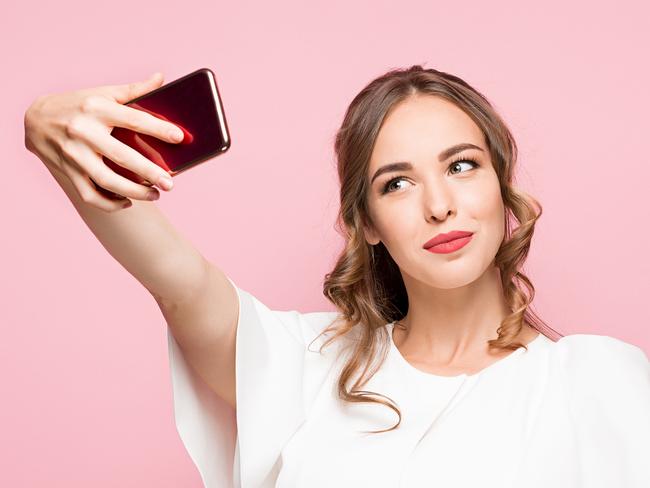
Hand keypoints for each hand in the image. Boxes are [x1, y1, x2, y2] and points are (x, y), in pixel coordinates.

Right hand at [24, 72, 183, 211]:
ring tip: (156, 194)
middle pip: (122, 157)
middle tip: (171, 183)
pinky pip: (90, 195)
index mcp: (97, 108)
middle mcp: (83, 131)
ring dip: (134, 192)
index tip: (180, 138)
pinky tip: (129, 202)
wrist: (36, 119)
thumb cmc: (78, 105)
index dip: (158, 128)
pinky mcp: (68, 171)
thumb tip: (162, 78)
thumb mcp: (103, 93)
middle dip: (149, 172)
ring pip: (107, 181)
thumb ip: (134, 89)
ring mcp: (74, 154)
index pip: (133, 119)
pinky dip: (110, 203)